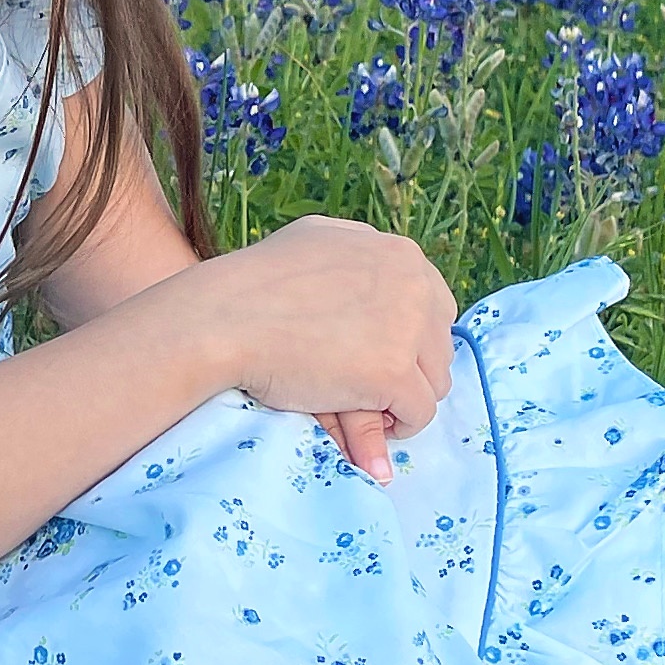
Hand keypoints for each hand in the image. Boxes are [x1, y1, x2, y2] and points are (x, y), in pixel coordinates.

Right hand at [195, 213, 456, 486]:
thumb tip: (383, 261)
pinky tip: (366, 423)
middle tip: (367, 385)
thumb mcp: (317, 240)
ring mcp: (408, 329)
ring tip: (363, 404)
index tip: (376, 356)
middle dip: (410, 370)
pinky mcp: (394, 373)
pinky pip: (418, 413)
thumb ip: (358, 252)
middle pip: (439, 347)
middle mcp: (414, 285)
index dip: (409, 339)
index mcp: (400, 254)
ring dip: (402, 399)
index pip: (435, 306)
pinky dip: (396, 425)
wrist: (225, 318)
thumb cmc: (257, 281)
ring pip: (434, 383)